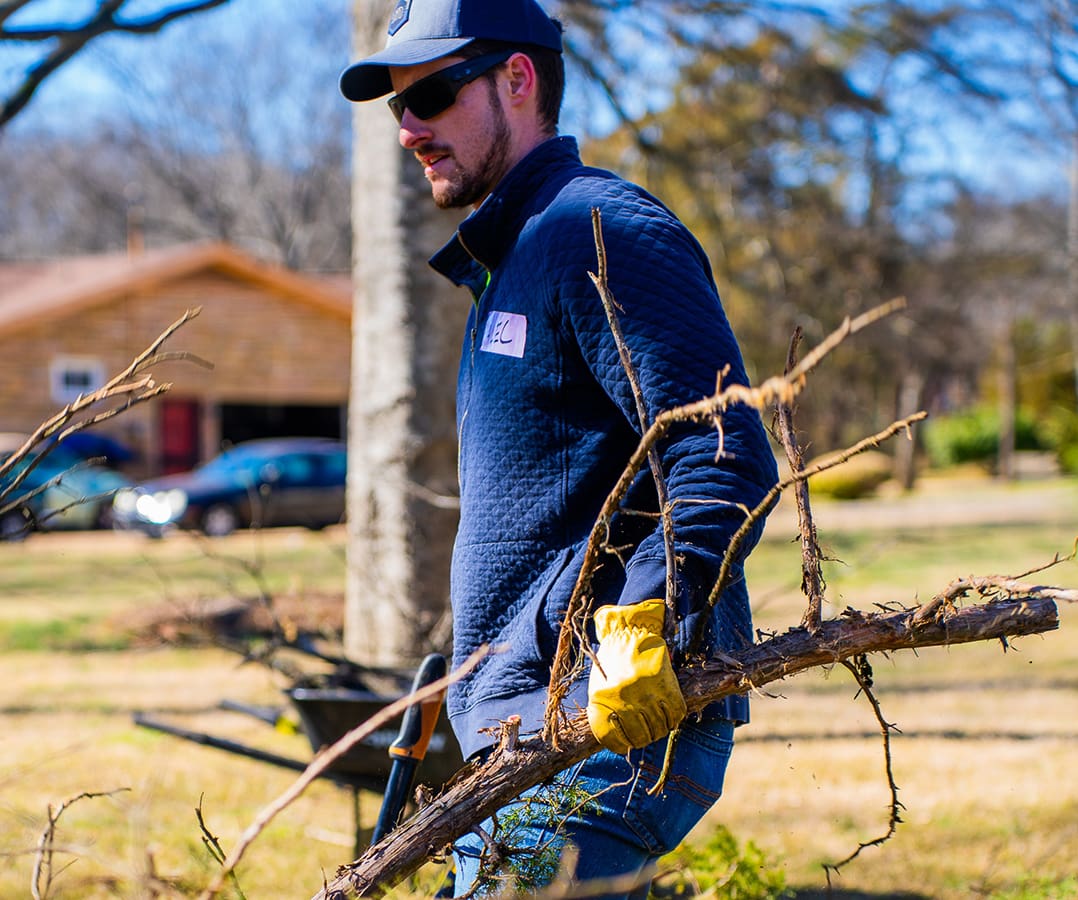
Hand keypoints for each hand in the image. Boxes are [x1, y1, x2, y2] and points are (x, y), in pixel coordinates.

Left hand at [586, 599, 686, 754]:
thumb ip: (604, 710)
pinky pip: (675, 713)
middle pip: (640, 735)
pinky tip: (668, 719)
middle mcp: (627, 696)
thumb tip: (615, 738)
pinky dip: (673, 720)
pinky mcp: (667, 683)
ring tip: (656, 728)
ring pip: (659, 727)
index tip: (626, 746)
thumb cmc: (612, 659)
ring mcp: (648, 690)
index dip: (622, 746)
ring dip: (659, 732)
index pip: (615, 738)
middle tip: (644, 736)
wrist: (630, 631)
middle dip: (642, 740)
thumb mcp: (599, 684)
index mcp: (606, 697)